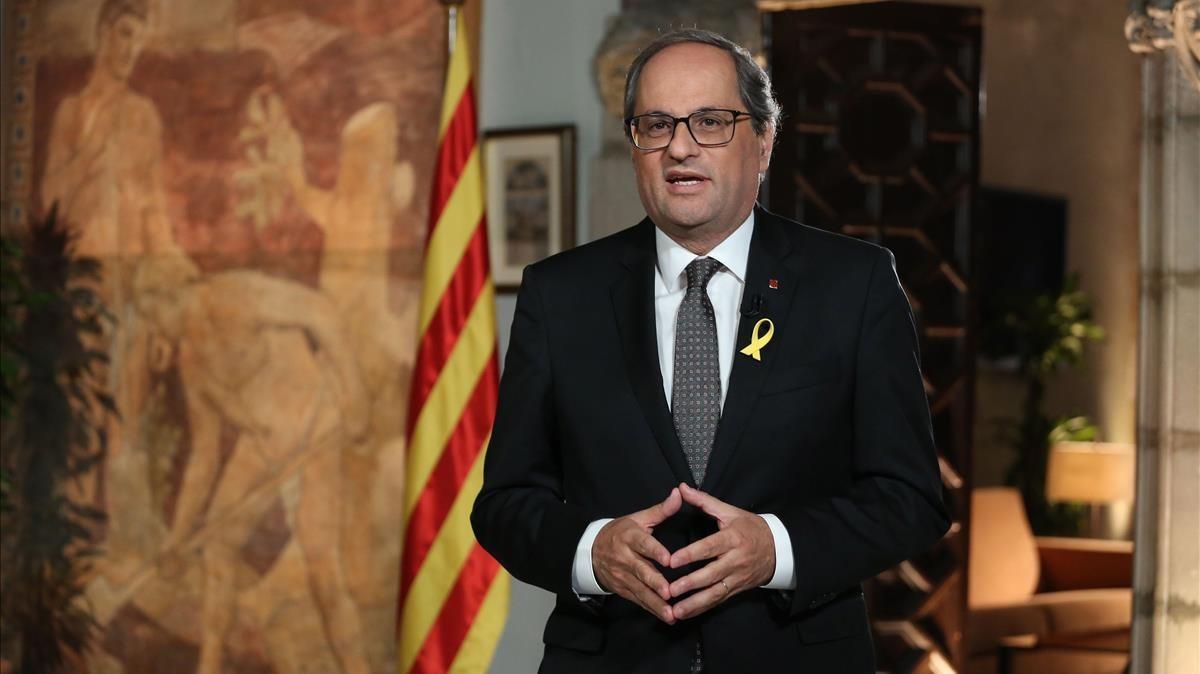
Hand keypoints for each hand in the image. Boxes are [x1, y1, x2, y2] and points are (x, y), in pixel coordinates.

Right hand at [592, 487, 681, 623]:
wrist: (590, 551)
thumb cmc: (621, 532)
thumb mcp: (638, 519)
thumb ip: (660, 510)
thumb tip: (679, 493)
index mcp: (629, 537)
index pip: (643, 544)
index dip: (655, 552)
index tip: (668, 560)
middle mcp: (625, 558)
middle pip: (641, 571)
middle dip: (655, 583)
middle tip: (669, 592)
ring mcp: (622, 576)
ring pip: (640, 590)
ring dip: (655, 603)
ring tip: (671, 614)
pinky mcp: (623, 589)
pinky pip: (638, 600)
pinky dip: (651, 609)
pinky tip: (666, 617)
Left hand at [668, 483, 774, 619]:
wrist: (779, 549)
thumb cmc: (750, 527)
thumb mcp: (730, 511)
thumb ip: (704, 501)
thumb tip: (681, 488)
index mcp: (732, 538)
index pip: (710, 547)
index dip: (691, 554)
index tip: (672, 561)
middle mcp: (735, 560)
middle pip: (711, 574)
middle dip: (690, 584)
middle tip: (669, 590)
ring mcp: (737, 577)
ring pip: (715, 593)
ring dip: (694, 603)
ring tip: (675, 610)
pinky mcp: (737, 589)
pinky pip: (718, 600)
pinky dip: (701, 608)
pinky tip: (685, 614)